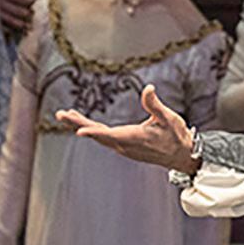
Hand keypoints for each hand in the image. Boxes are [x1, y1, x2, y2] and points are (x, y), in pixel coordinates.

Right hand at [0, 0, 34, 32]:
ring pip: (14, 22)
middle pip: (20, 12)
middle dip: (28, 14)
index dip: (30, 1)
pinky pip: (3, 29)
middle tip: (32, 14)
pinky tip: (14, 31)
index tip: (33, 1)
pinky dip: (11, 30)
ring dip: (23, 25)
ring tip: (28, 27)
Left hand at [58, 84, 197, 172]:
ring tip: (66, 115)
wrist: (183, 156)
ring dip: (82, 125)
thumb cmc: (177, 136)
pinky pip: (104, 138)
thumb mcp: (169, 118)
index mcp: (134, 138)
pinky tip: (84, 125)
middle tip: (60, 114)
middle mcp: (125, 146)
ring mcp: (124, 148)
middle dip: (78, 123)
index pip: (110, 135)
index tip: (78, 131)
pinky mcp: (125, 148)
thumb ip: (155, 104)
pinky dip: (92, 130)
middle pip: (97, 134)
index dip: (94, 132)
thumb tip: (148, 88)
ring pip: (99, 136)